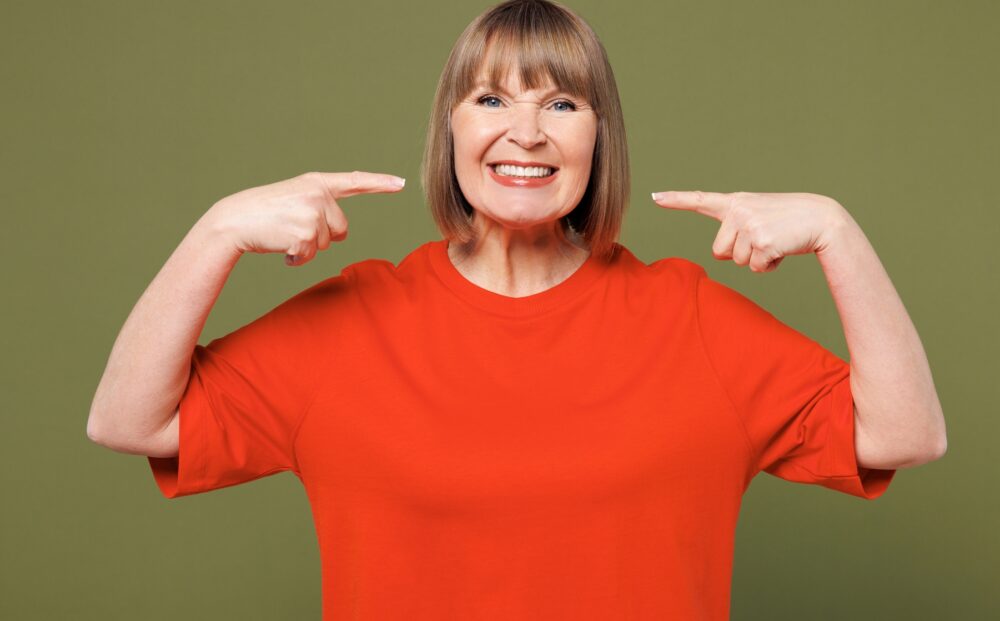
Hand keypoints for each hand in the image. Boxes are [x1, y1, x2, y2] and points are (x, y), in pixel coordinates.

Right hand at [205, 171, 405, 265]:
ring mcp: (312, 213)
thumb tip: (342, 234)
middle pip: (342, 229)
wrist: (234, 220)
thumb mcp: (295, 199)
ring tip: (284, 235)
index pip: (355, 182)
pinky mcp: (306, 233)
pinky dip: (298, 258)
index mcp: (316, 182)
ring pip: (326, 244)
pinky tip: (281, 247)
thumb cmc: (263, 213)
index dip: (380, 183)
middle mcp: (318, 194)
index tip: (400, 183)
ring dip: (307, 248)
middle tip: (293, 228)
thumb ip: (321, 208)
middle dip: (322, 237)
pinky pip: (312, 255)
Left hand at [651, 190, 845, 272]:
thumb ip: (736, 228)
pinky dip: (769, 266)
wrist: (822, 219)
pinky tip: (782, 249)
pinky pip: (755, 268)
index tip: (655, 197)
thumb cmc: (789, 222)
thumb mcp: (758, 217)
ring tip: (775, 242)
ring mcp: (749, 224)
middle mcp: (738, 210)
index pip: (700, 199)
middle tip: (764, 238)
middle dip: (740, 254)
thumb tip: (722, 254)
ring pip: (737, 262)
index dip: (676, 200)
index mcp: (735, 202)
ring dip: (757, 260)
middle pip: (720, 252)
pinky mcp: (762, 241)